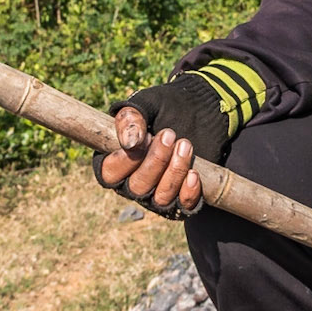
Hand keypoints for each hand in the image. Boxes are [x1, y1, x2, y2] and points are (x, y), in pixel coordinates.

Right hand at [93, 73, 225, 217]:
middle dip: (155, 161)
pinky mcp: (183, 197)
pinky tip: (194, 173)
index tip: (144, 138)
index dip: (124, 160)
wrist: (202, 108)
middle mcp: (133, 182)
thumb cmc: (167, 106)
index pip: (109, 173)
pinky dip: (188, 192)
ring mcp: (158, 193)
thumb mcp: (146, 104)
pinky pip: (182, 206)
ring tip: (185, 145)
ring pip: (160, 198)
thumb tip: (129, 143)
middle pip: (136, 187)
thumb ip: (130, 118)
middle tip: (169, 135)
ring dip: (174, 172)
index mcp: (116, 161)